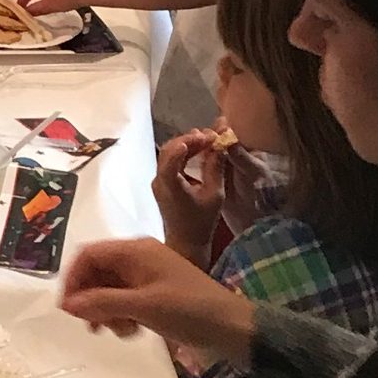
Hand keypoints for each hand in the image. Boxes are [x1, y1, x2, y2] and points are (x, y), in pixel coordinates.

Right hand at [59, 238, 254, 362]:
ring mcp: (146, 276)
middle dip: (91, 299)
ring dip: (106, 311)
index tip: (69, 310)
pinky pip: (124, 299)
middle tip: (96, 327)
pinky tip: (132, 331)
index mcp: (135, 250)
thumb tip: (67, 304)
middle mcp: (137, 258)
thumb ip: (102, 303)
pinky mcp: (154, 293)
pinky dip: (121, 315)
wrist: (233, 328)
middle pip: (97, 273)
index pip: (88, 254)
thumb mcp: (143, 307)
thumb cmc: (189, 310)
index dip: (73, 279)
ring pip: (109, 289)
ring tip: (120, 331)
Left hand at [152, 131, 228, 264]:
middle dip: (189, 139)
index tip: (203, 136)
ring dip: (186, 144)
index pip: (171, 157)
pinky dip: (183, 153)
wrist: (186, 243)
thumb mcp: (214, 195)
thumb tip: (220, 145)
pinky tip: (199, 150)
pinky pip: (170, 162)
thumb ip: (215, 168)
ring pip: (168, 154)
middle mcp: (159, 181)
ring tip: (207, 140)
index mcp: (169, 185)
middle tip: (209, 135)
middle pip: (168, 151)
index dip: (185, 144)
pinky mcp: (161, 183)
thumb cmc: (201, 222)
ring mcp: (158, 181)